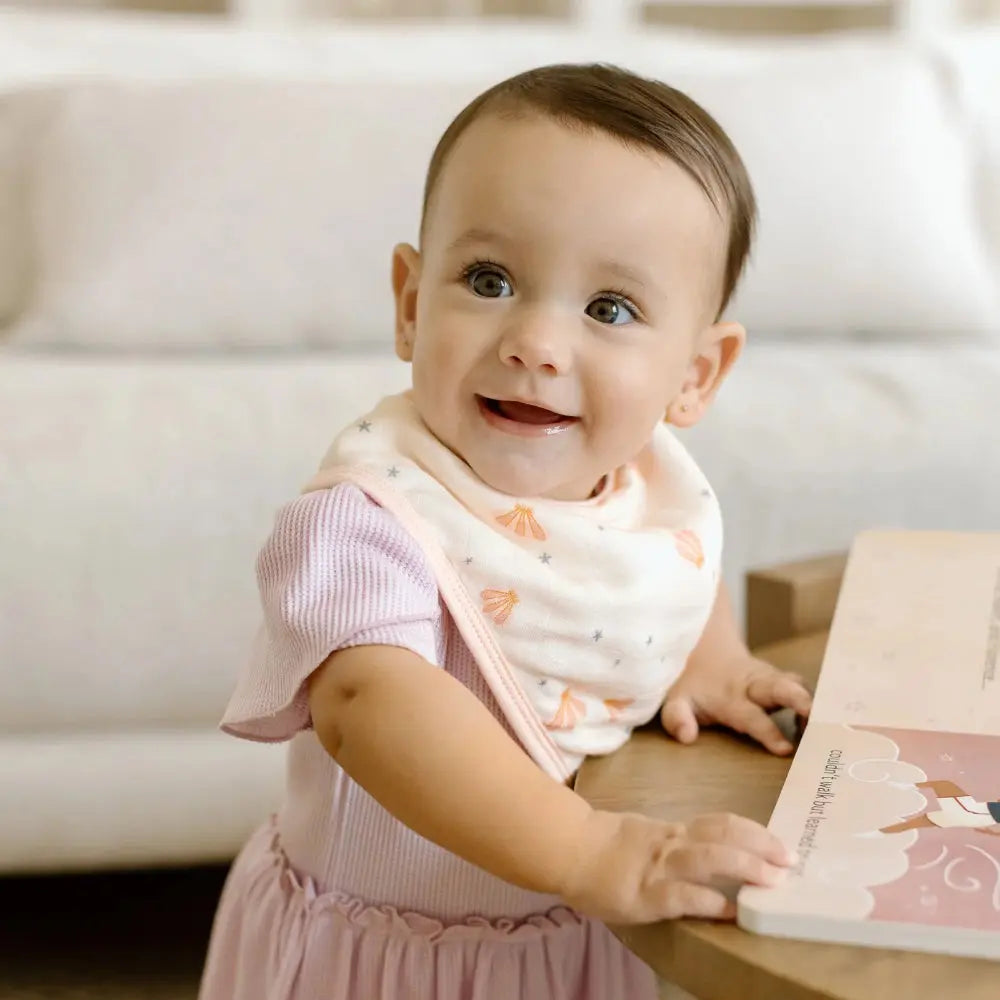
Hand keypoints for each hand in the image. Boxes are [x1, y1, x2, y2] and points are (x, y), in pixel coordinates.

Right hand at [560, 809, 795, 923]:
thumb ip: (681, 845)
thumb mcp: (650, 838)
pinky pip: (681, 895)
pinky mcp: (645, 893)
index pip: (721, 824)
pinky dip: (709, 901)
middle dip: (760, 848)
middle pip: (723, 837)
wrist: (571, 850)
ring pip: (707, 859)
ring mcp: (659, 867)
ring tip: (772, 881)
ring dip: (744, 867)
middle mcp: (672, 844)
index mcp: (675, 831)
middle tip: (790, 860)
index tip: (782, 845)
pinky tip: (730, 910)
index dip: (755, 833)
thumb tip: (723, 854)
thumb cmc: (610, 848)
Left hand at [661, 653, 812, 755]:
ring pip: (797, 684)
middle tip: (822, 724)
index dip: (768, 731)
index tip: (786, 749)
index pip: (751, 714)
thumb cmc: (691, 684)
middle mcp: (753, 684)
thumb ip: (677, 718)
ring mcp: (770, 678)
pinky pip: (802, 686)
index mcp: (729, 695)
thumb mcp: (675, 700)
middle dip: (802, 702)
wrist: (703, 647)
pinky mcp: (781, 678)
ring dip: (814, 703)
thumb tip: (686, 737)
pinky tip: (824, 723)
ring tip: (830, 729)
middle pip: (782, 687)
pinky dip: (815, 700)